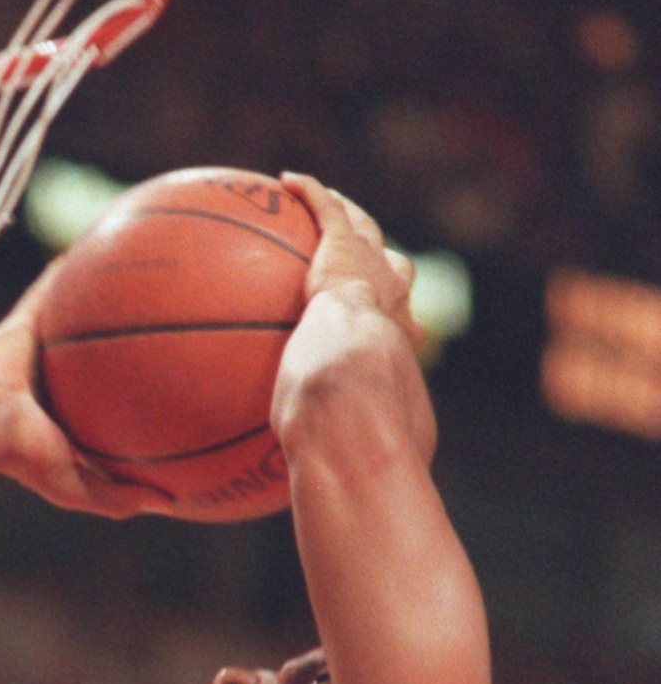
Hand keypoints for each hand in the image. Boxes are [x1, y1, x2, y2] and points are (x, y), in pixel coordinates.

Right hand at [0, 281, 160, 519]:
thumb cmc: (20, 458)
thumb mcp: (77, 488)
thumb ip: (119, 496)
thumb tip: (171, 504)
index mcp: (52, 412)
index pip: (89, 397)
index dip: (115, 388)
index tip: (146, 377)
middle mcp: (40, 374)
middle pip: (80, 348)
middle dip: (106, 333)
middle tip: (146, 317)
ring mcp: (30, 344)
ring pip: (70, 313)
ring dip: (94, 290)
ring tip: (129, 267)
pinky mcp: (23, 321)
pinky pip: (54, 286)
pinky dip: (75, 268)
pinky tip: (105, 240)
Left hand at [275, 174, 436, 460]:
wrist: (352, 409)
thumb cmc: (344, 448)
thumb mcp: (340, 460)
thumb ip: (330, 466)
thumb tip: (314, 502)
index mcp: (394, 362)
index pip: (399, 338)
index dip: (397, 329)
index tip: (397, 331)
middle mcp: (392, 315)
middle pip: (397, 277)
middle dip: (387, 267)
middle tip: (372, 262)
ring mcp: (369, 283)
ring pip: (367, 236)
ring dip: (349, 218)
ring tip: (329, 207)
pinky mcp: (340, 257)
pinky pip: (326, 213)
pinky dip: (311, 194)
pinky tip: (284, 181)